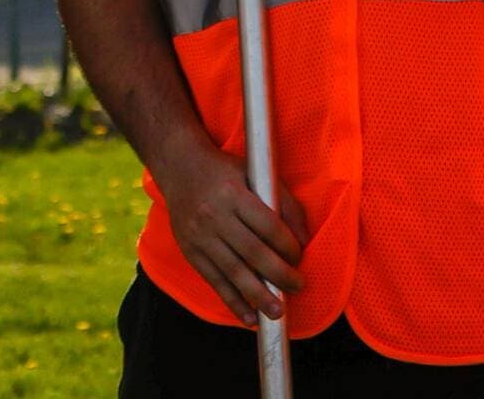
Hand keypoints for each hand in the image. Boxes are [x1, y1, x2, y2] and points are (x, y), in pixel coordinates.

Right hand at [151, 135, 309, 321]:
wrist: (178, 166)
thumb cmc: (224, 171)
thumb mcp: (255, 174)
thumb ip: (284, 203)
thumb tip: (304, 240)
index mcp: (233, 194)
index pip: (267, 226)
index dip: (287, 245)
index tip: (299, 257)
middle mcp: (215, 216)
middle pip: (252, 252)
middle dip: (278, 274)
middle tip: (297, 287)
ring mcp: (200, 236)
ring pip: (233, 272)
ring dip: (258, 295)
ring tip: (277, 312)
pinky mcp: (190, 251)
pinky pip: (214, 281)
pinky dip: (232, 301)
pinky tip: (249, 317)